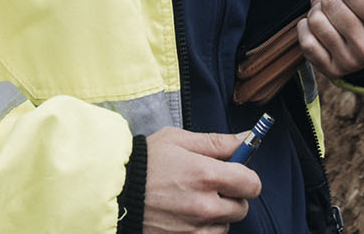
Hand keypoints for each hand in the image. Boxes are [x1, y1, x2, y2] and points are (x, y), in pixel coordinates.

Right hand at [142, 128, 260, 232]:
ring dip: (217, 215)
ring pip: (225, 225)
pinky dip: (202, 229)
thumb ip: (216, 142)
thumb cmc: (143, 161)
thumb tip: (246, 138)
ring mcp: (194, 229)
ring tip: (192, 201)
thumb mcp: (178, 140)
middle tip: (209, 187)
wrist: (111, 190)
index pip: (252, 184)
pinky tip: (185, 216)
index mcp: (207, 175)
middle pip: (242, 207)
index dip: (245, 177)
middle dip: (231, 197)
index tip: (235, 174)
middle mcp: (205, 205)